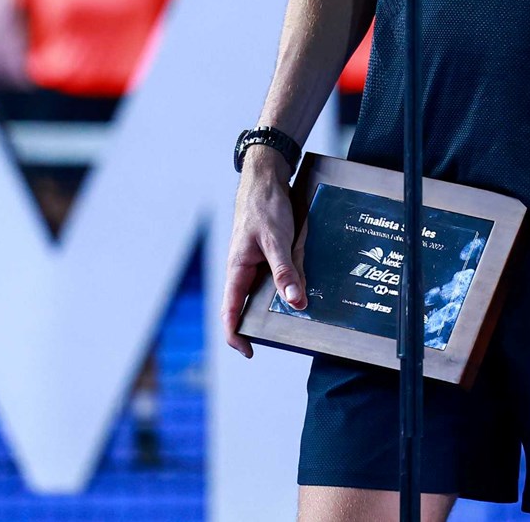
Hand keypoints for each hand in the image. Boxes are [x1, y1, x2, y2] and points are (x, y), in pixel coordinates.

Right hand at [221, 152, 301, 357]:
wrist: (265, 179)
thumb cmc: (264, 207)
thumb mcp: (277, 240)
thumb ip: (285, 271)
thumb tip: (295, 302)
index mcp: (237, 269)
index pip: (228, 312)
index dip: (236, 336)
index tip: (251, 351)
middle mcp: (242, 269)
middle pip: (244, 306)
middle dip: (259, 325)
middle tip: (283, 337)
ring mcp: (253, 262)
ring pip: (260, 292)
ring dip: (274, 305)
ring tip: (296, 316)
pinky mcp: (265, 254)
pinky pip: (272, 278)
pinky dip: (284, 287)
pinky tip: (301, 288)